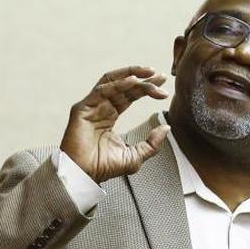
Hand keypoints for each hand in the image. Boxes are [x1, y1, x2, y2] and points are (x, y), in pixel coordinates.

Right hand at [59, 66, 170, 182]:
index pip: (129, 96)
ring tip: (150, 73)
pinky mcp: (83, 108)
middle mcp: (100, 108)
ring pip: (112, 82)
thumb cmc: (103, 168)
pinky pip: (102, 90)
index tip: (163, 87)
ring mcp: (91, 107)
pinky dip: (118, 83)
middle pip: (123, 86)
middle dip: (144, 79)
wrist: (83, 175)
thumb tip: (166, 128)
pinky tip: (133, 81)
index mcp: (109, 116)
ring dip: (132, 74)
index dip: (146, 89)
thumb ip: (152, 143)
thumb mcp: (135, 156)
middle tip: (161, 77)